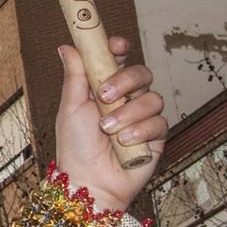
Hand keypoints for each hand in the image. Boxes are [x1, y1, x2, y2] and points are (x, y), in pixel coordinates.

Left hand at [54, 36, 166, 212]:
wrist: (89, 182)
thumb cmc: (76, 147)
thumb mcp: (71, 107)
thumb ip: (75, 76)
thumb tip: (67, 46)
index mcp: (104, 89)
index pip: (118, 60)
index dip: (119, 48)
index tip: (115, 45)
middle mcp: (126, 99)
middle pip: (141, 73)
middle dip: (124, 81)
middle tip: (104, 95)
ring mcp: (143, 117)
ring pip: (152, 98)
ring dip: (128, 113)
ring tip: (107, 129)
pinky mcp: (157, 136)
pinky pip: (159, 122)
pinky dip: (140, 131)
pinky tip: (124, 141)